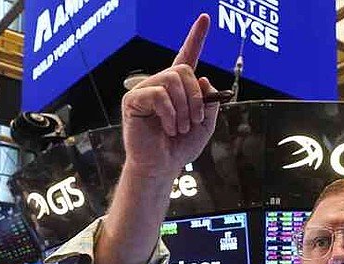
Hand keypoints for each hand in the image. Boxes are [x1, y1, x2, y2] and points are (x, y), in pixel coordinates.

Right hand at [121, 14, 219, 179]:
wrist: (163, 166)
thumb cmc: (181, 146)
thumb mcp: (206, 124)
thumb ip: (210, 101)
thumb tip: (204, 79)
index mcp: (179, 87)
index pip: (187, 56)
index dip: (196, 37)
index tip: (205, 18)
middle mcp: (161, 83)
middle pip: (183, 70)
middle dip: (196, 97)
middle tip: (194, 121)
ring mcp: (145, 90)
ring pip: (172, 80)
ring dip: (184, 108)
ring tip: (179, 128)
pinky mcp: (133, 100)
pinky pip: (158, 94)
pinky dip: (169, 114)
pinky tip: (168, 128)